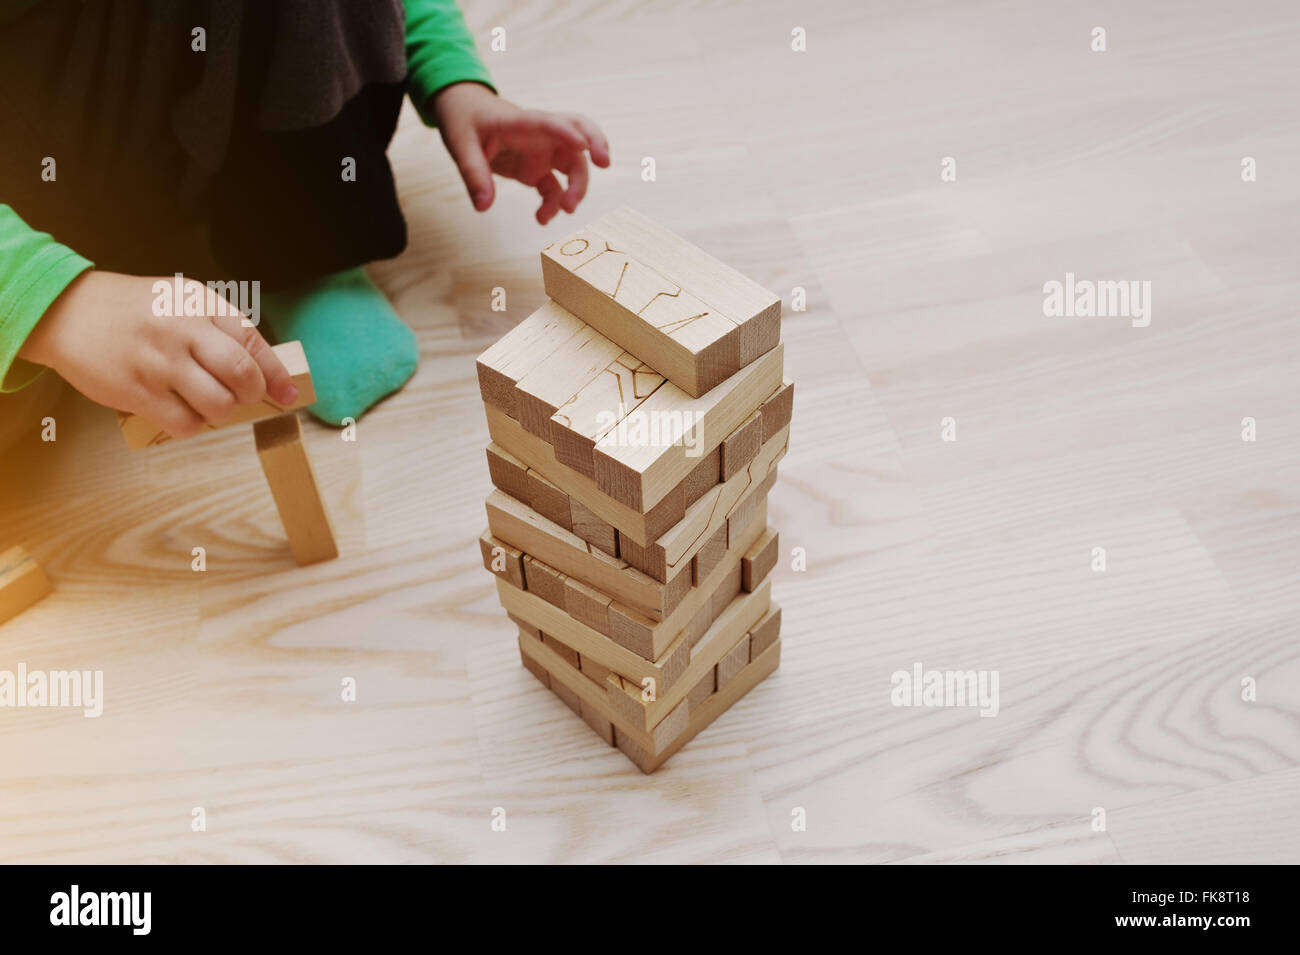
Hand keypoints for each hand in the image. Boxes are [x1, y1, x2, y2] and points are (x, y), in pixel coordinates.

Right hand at [19, 270, 297, 439]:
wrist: (65, 311)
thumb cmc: (133, 310)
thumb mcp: (180, 300)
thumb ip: (219, 328)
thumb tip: (262, 370)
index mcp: (199, 304)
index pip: (253, 341)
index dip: (277, 374)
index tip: (289, 395)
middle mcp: (182, 330)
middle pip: (242, 374)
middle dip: (252, 395)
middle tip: (242, 397)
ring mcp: (159, 362)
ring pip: (218, 405)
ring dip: (222, 413)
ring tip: (207, 403)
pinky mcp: (137, 391)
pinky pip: (185, 423)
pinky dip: (193, 425)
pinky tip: (182, 411)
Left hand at [432, 82, 610, 223]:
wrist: (465, 113)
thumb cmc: (464, 121)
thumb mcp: (460, 145)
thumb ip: (474, 174)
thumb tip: (483, 207)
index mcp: (520, 122)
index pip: (549, 122)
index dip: (567, 132)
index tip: (584, 146)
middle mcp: (539, 136)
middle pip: (577, 135)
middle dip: (595, 145)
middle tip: (605, 164)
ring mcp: (541, 152)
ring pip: (573, 165)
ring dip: (577, 187)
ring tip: (567, 210)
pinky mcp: (537, 169)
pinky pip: (555, 187)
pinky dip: (554, 204)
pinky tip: (541, 219)